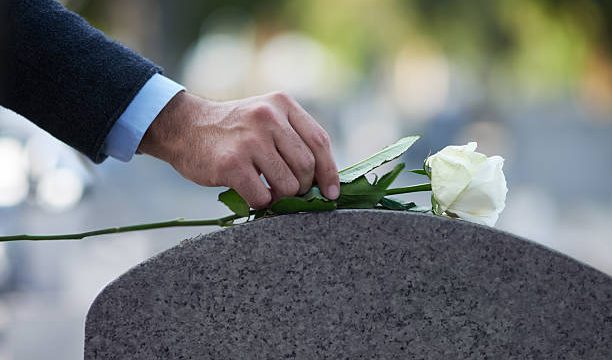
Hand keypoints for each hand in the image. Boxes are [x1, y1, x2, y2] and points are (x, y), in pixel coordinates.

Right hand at [138, 91, 339, 208]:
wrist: (184, 127)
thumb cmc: (232, 131)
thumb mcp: (265, 117)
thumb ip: (293, 138)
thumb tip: (325, 179)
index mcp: (282, 104)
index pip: (320, 141)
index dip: (330, 172)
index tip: (332, 192)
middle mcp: (268, 117)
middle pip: (306, 166)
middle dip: (303, 187)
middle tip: (289, 192)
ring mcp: (250, 140)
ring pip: (288, 185)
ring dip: (281, 198)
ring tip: (269, 192)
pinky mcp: (232, 163)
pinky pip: (262, 197)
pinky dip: (261, 204)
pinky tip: (253, 195)